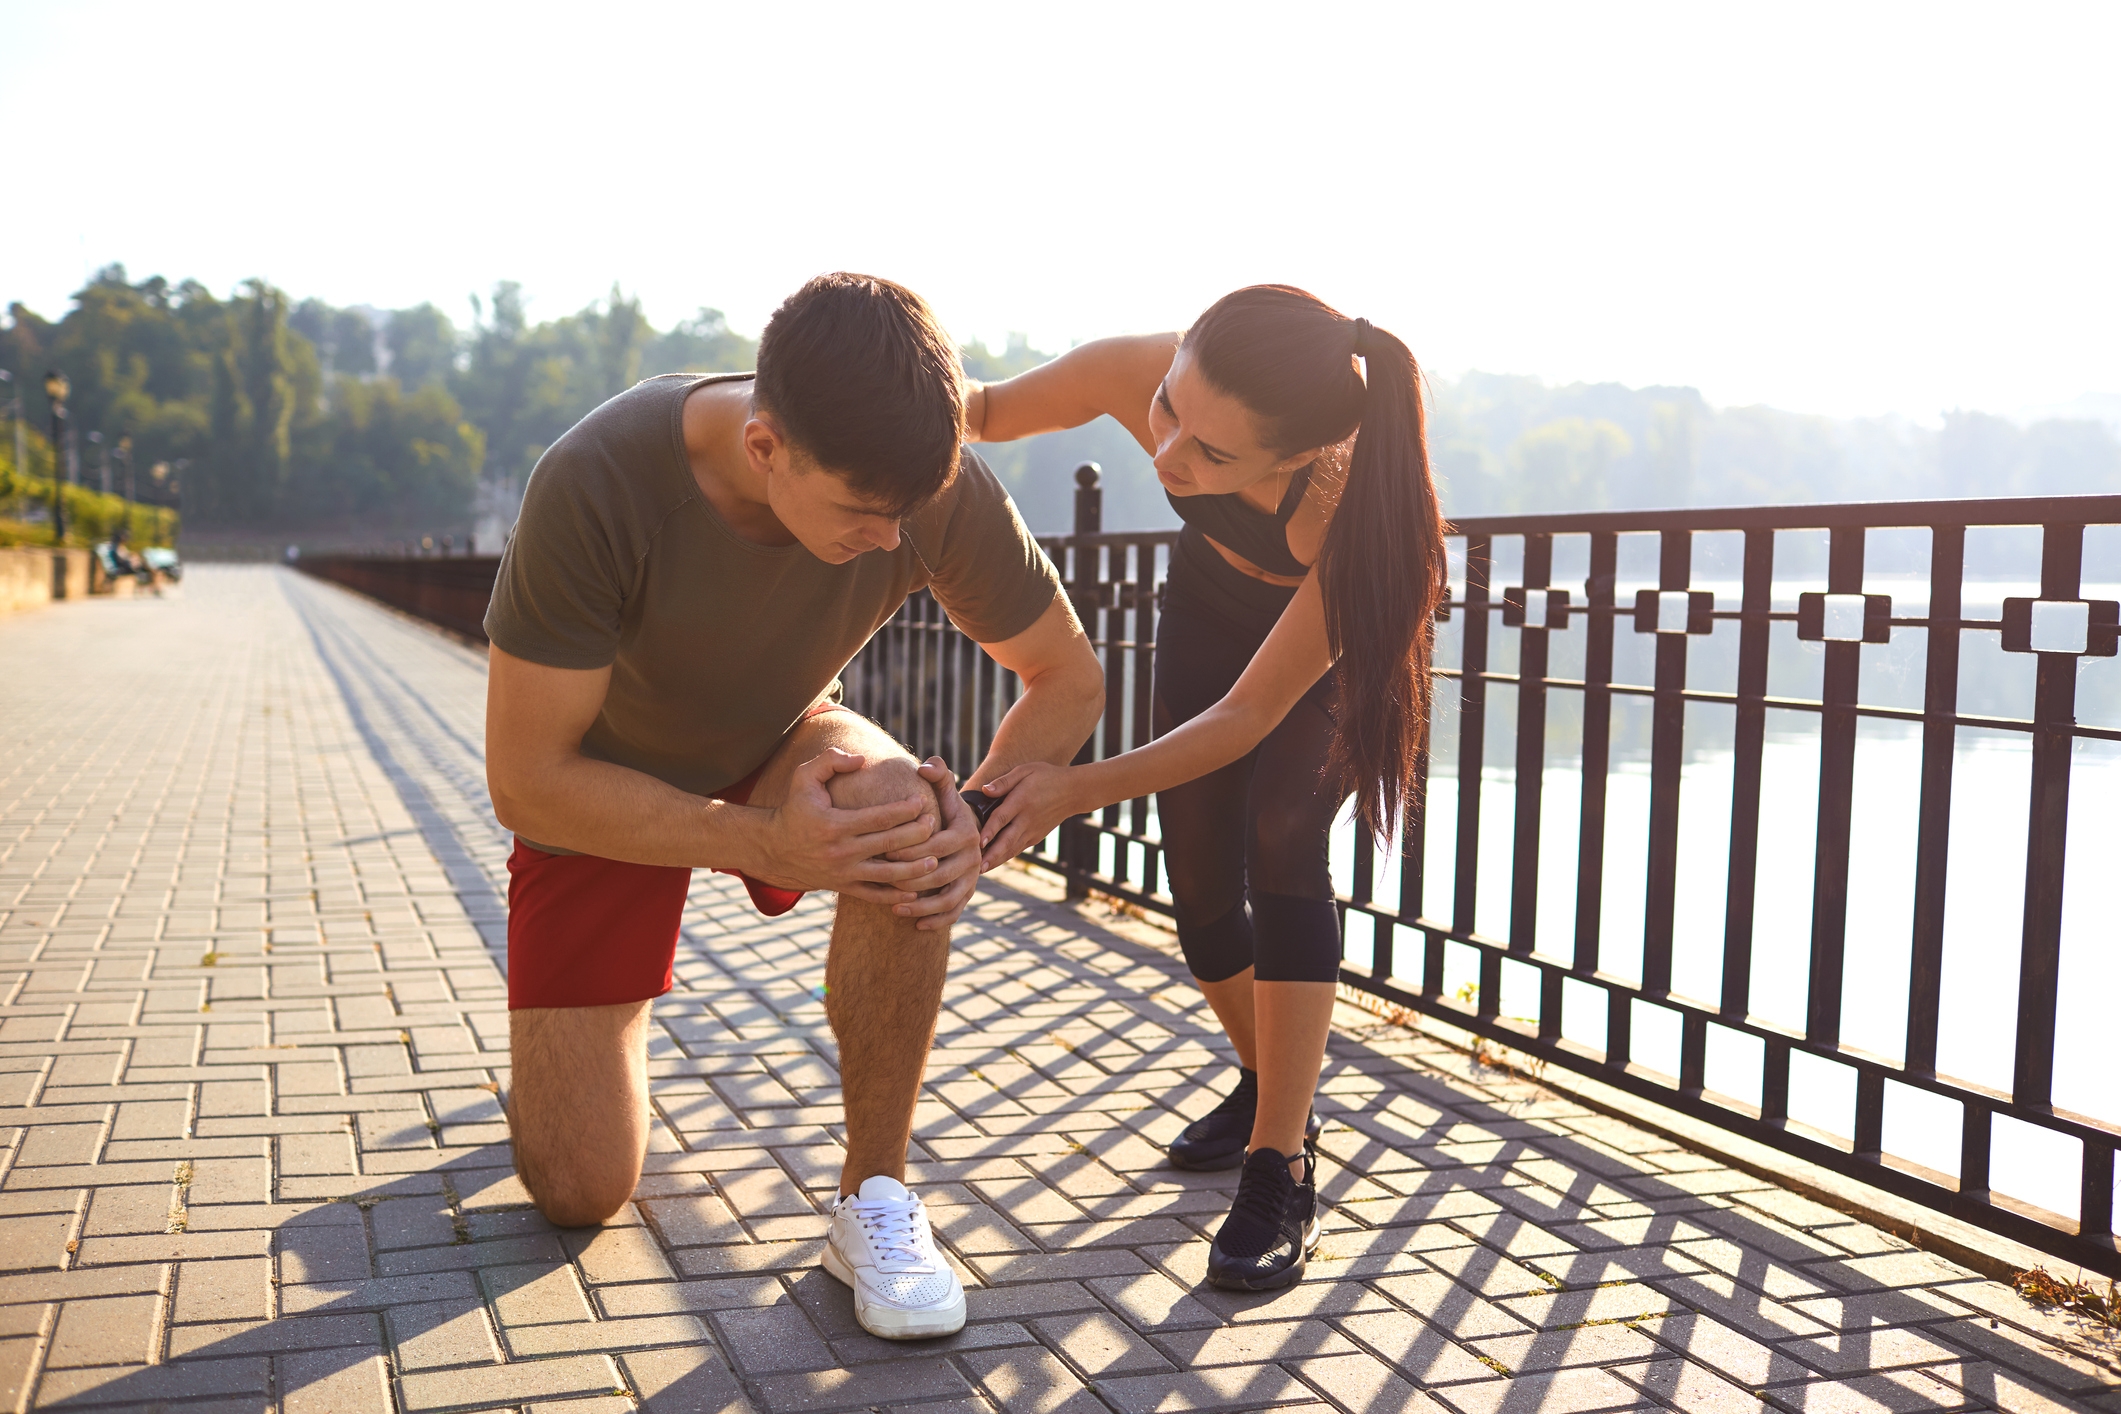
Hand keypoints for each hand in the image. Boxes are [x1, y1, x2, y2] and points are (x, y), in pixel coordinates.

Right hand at [753, 749, 945, 903]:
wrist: (774, 848)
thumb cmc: (795, 807)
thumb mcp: (803, 777)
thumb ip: (830, 760)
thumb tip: (860, 759)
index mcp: (834, 825)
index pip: (878, 818)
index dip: (904, 810)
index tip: (922, 801)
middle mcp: (840, 851)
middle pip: (888, 845)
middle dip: (916, 834)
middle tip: (934, 823)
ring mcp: (843, 873)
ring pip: (886, 876)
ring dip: (914, 869)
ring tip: (935, 860)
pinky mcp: (843, 887)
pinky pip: (874, 895)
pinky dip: (896, 896)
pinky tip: (916, 890)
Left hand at [885, 759, 981, 931]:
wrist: (968, 832)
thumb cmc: (946, 811)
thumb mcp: (946, 792)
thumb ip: (938, 776)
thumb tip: (925, 766)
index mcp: (965, 832)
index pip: (936, 844)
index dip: (909, 849)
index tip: (883, 851)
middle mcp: (973, 857)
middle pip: (939, 874)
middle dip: (909, 878)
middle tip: (882, 880)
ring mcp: (973, 878)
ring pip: (948, 898)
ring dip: (921, 906)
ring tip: (895, 908)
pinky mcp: (969, 894)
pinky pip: (955, 912)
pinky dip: (936, 920)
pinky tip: (915, 925)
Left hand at [975, 761, 1090, 869]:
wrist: (1073, 791)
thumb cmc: (1047, 777)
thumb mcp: (1026, 771)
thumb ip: (1004, 781)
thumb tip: (984, 790)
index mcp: (1022, 801)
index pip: (1002, 818)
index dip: (990, 831)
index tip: (979, 843)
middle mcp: (1027, 819)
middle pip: (1007, 840)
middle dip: (992, 855)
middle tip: (978, 867)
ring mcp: (1033, 830)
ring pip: (1012, 848)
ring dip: (997, 860)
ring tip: (982, 870)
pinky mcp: (1037, 836)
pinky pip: (1019, 848)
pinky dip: (1007, 856)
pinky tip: (994, 862)